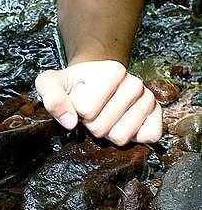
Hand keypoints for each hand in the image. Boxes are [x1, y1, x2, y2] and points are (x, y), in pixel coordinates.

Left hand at [35, 60, 162, 144]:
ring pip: (121, 137)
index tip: (78, 100)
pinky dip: (132, 139)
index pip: (86, 110)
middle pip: (102, 127)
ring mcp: (148, 99)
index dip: (77, 111)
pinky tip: (121, 125)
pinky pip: (148, 137)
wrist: (93, 83)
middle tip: (91, 112)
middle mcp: (135, 83)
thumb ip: (52, 97)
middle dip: (90, 124)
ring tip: (104, 117)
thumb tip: (69, 122)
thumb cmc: (73, 85)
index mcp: (113, 70)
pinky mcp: (156, 116)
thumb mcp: (51, 83)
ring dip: (107, 133)